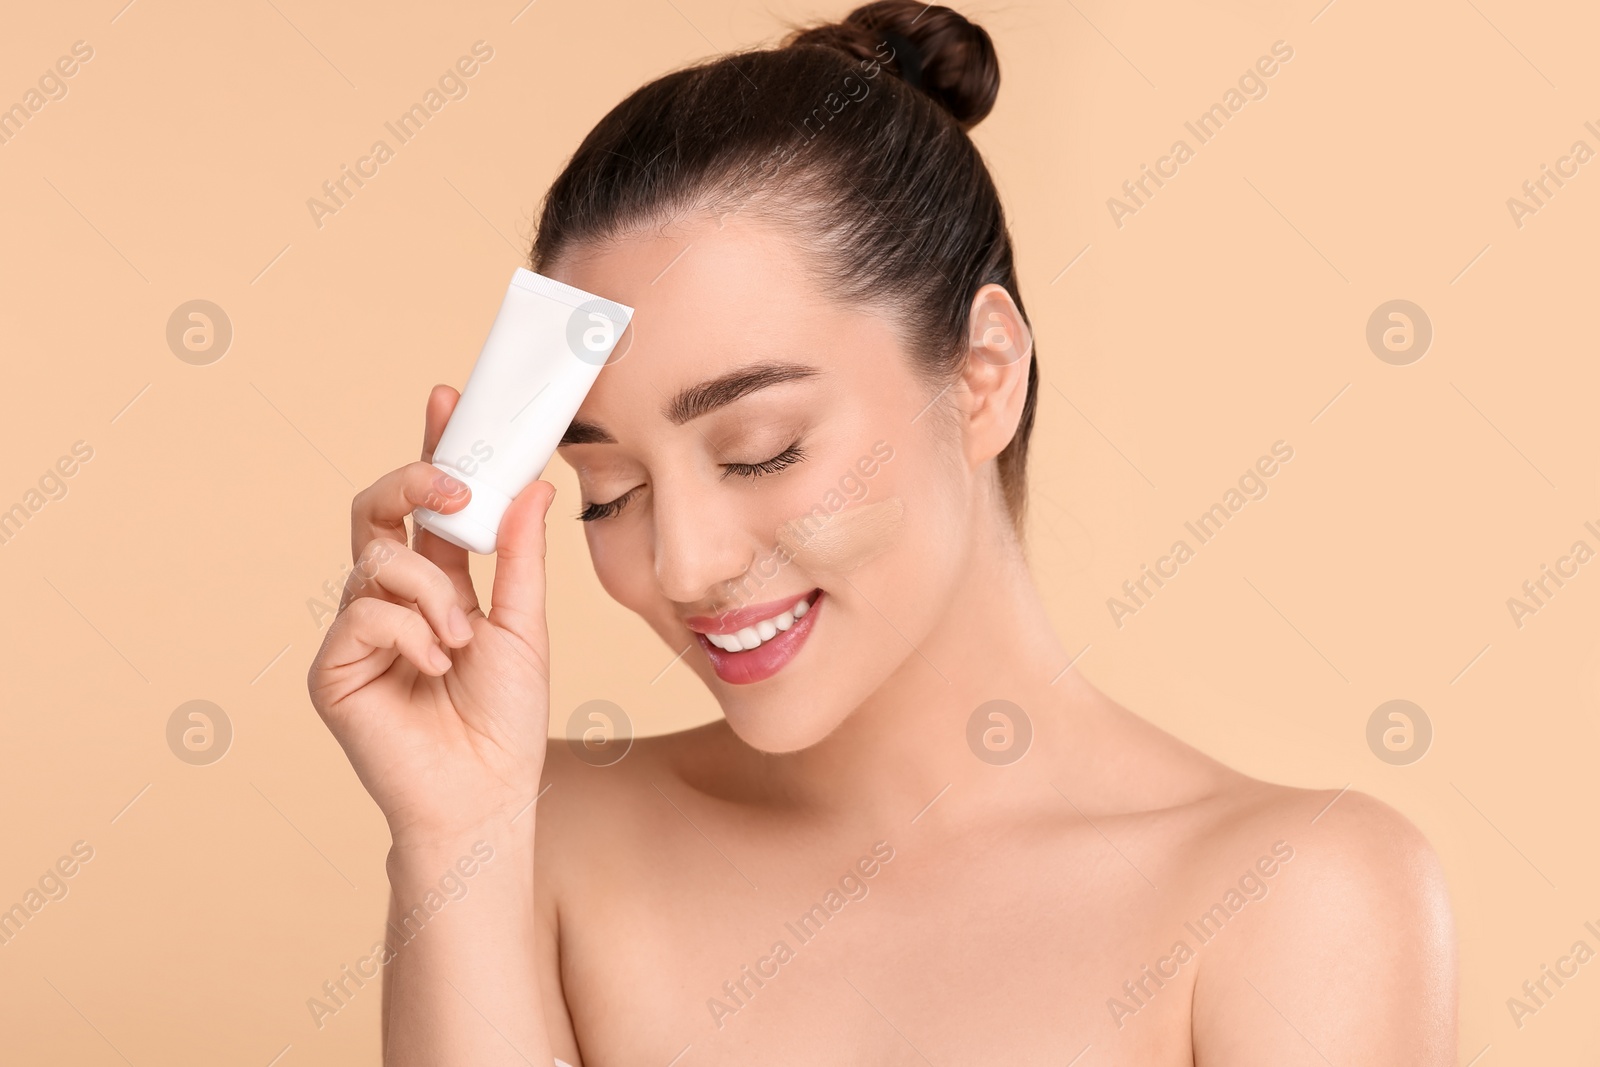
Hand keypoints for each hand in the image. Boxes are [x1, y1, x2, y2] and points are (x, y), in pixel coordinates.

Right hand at [308, 385, 553, 850]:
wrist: (485, 797)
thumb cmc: (504, 720)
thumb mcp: (526, 625)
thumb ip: (521, 556)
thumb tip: (534, 485)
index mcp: (437, 584)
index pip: (427, 505)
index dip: (432, 450)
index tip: (446, 398)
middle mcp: (390, 600)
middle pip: (376, 510)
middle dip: (411, 480)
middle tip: (450, 482)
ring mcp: (357, 632)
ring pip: (376, 559)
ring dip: (431, 591)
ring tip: (461, 640)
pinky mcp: (333, 668)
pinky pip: (362, 613)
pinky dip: (408, 631)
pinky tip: (433, 665)